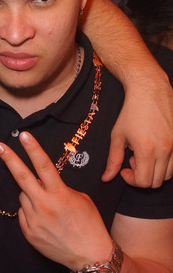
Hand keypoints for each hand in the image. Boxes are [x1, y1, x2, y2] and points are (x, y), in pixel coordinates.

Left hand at [0, 131, 111, 269]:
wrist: (90, 256)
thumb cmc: (90, 225)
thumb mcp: (80, 199)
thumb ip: (59, 188)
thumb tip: (42, 183)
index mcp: (59, 194)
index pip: (43, 166)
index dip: (33, 149)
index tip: (23, 135)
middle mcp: (44, 205)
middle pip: (22, 177)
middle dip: (10, 159)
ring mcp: (34, 220)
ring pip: (24, 197)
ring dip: (32, 196)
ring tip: (50, 208)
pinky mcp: (28, 232)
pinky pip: (23, 214)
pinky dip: (31, 212)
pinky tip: (46, 221)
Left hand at [103, 72, 172, 187]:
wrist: (150, 91)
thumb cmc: (131, 112)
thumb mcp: (118, 136)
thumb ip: (113, 159)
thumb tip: (106, 178)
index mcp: (147, 149)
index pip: (144, 182)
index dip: (132, 180)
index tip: (124, 169)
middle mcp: (165, 149)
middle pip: (156, 182)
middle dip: (143, 176)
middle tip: (134, 160)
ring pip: (168, 174)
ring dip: (155, 170)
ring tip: (145, 154)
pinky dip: (165, 162)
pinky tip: (155, 149)